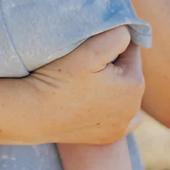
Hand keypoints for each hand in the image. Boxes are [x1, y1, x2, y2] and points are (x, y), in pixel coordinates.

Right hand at [26, 27, 143, 144]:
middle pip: (127, 71)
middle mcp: (134, 108)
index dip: (111, 41)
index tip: (92, 43)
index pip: (130, 49)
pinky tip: (95, 100)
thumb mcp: (89, 50)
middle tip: (87, 59)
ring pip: (123, 92)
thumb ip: (116, 35)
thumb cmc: (60, 79)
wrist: (35, 114)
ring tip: (87, 79)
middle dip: (113, 62)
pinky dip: (111, 106)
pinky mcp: (108, 137)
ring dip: (112, 83)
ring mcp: (122, 126)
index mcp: (134, 84)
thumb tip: (128, 32)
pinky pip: (118, 115)